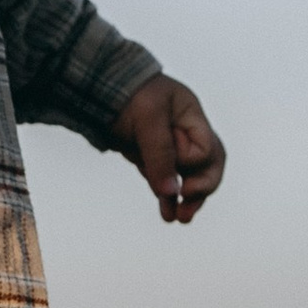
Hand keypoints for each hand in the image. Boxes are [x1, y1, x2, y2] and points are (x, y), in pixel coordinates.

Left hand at [117, 73, 223, 223]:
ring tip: (181, 218)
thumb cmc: (128, 94)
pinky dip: (167, 198)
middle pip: (207, 167)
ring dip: (186, 200)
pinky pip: (166, 182)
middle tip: (187, 205)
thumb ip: (160, 154)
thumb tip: (171, 191)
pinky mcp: (153, 159)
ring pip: (188, 178)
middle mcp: (187, 134)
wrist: (99, 89)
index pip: (207, 149)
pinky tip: (167, 215)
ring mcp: (171, 147)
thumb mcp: (147, 119)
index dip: (190, 160)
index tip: (173, 159)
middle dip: (201, 189)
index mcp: (193, 117)